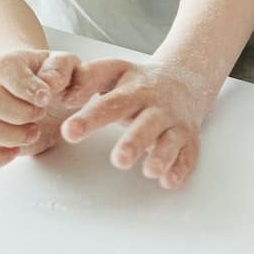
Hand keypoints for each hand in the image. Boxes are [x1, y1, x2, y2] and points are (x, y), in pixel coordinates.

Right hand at [0, 49, 83, 169]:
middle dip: (19, 112)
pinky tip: (17, 151)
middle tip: (42, 113)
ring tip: (35, 132)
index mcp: (12, 63)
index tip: (46, 98)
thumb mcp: (70, 65)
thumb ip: (63, 67)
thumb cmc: (58, 79)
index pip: (2, 68)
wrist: (51, 97)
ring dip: (10, 135)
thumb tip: (51, 82)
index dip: (24, 86)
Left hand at [59, 58, 217, 188]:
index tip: (69, 132)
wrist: (186, 80)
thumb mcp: (114, 72)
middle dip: (134, 142)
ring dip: (162, 156)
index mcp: (134, 90)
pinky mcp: (189, 139)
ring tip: (150, 171)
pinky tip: (170, 181)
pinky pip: (188, 155)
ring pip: (170, 140)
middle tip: (119, 160)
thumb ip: (87, 79)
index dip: (90, 118)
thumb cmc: (140, 84)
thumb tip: (64, 95)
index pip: (111, 103)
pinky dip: (181, 169)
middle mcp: (156, 107)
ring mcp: (175, 123)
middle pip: (146, 124)